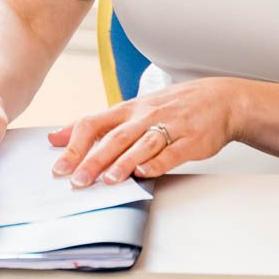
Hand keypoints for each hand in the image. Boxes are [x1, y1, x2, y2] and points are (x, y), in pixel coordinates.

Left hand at [48, 78, 238, 186]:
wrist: (220, 99)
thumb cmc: (172, 106)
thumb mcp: (132, 110)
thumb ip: (97, 125)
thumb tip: (58, 137)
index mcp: (128, 110)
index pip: (94, 123)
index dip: (74, 144)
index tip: (59, 166)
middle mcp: (145, 116)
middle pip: (115, 137)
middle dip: (94, 159)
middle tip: (77, 180)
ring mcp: (170, 127)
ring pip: (143, 144)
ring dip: (125, 162)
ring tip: (109, 179)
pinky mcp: (191, 140)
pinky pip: (173, 152)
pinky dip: (159, 162)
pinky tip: (147, 172)